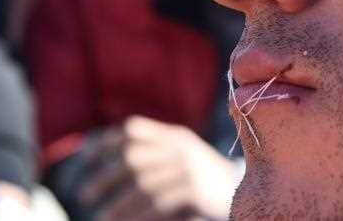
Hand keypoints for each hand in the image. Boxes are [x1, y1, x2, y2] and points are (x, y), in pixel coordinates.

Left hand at [79, 116, 240, 219]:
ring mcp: (191, 169)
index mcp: (176, 137)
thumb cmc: (209, 185)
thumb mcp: (185, 162)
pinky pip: (160, 204)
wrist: (258, 196)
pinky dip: (138, 216)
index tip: (85, 157)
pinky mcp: (197, 192)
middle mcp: (183, 147)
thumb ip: (156, 157)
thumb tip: (105, 158)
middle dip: (104, 175)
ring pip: (143, 184)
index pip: (133, 130)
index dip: (106, 141)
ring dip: (118, 203)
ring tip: (102, 217)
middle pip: (133, 156)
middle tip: (84, 194)